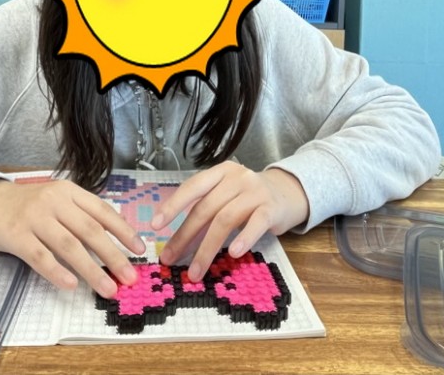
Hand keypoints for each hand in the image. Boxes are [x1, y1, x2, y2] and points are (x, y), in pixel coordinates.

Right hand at [0, 178, 145, 297]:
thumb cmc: (29, 205)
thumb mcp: (58, 200)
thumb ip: (81, 215)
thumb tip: (113, 241)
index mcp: (70, 192)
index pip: (102, 210)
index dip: (123, 230)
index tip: (139, 249)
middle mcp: (55, 201)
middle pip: (90, 230)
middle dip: (113, 255)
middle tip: (129, 277)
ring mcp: (35, 217)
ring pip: (69, 246)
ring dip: (92, 269)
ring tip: (108, 288)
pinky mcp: (16, 235)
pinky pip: (40, 256)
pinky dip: (57, 272)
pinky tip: (71, 285)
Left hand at [151, 161, 308, 281]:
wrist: (288, 192)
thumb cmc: (248, 198)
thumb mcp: (226, 195)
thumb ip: (206, 209)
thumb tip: (177, 241)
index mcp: (220, 173)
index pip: (193, 187)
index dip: (173, 205)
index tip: (155, 225)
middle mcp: (236, 178)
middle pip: (206, 208)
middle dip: (185, 236)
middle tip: (170, 259)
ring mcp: (255, 191)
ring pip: (225, 219)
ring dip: (207, 248)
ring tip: (196, 271)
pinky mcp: (272, 208)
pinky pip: (255, 223)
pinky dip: (243, 238)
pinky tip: (233, 254)